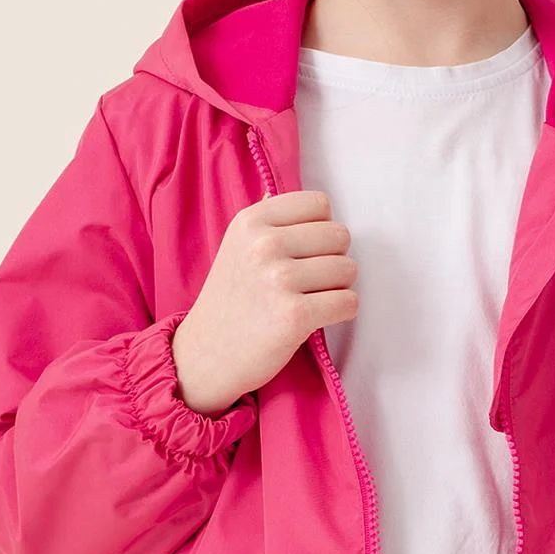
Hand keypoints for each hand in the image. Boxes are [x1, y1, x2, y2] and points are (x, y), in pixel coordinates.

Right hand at [173, 189, 357, 414]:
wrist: (206, 356)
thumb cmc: (231, 301)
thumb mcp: (237, 247)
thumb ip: (270, 220)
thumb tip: (294, 197)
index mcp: (251, 222)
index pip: (320, 204)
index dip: (321, 229)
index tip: (304, 252)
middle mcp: (263, 245)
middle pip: (340, 235)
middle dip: (333, 259)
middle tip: (308, 281)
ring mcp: (278, 279)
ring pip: (349, 269)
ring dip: (338, 288)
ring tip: (309, 299)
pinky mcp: (294, 315)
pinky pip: (349, 302)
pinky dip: (341, 312)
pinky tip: (316, 318)